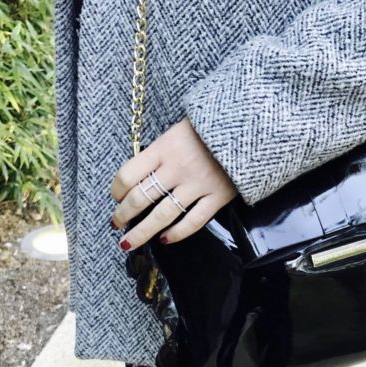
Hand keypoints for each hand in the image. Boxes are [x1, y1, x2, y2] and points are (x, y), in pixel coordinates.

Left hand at [109, 116, 237, 250]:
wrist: (249, 123)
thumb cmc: (210, 126)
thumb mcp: (178, 130)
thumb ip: (160, 152)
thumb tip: (139, 177)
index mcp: (164, 147)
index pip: (128, 174)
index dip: (117, 190)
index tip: (115, 197)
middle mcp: (177, 168)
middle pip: (141, 199)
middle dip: (123, 215)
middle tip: (116, 224)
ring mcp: (198, 184)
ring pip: (162, 215)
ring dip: (142, 232)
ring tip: (129, 242)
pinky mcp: (218, 196)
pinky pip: (193, 222)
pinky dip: (177, 234)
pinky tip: (165, 240)